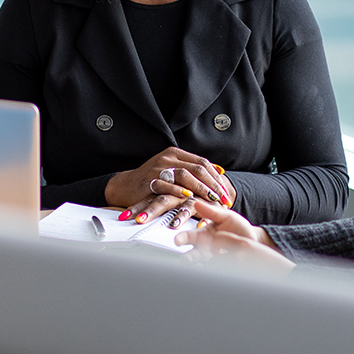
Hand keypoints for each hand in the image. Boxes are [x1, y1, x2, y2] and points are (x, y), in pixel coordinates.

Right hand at [106, 148, 235, 224]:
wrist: (127, 185)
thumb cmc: (153, 180)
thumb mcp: (174, 170)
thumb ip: (193, 170)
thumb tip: (219, 170)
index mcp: (176, 153)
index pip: (202, 162)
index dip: (216, 177)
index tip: (226, 191)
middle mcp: (168, 158)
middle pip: (197, 169)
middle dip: (213, 185)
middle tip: (223, 198)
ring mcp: (158, 168)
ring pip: (185, 175)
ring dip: (201, 188)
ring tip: (212, 199)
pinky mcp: (149, 180)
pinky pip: (166, 185)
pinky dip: (178, 191)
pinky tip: (188, 197)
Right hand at [175, 200, 293, 272]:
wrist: (253, 239)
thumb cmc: (236, 226)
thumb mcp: (225, 216)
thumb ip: (211, 212)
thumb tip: (196, 202)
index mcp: (203, 235)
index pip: (189, 237)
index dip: (182, 238)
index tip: (177, 240)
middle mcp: (205, 249)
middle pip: (193, 254)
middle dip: (188, 257)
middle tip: (185, 259)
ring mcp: (214, 259)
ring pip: (204, 264)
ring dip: (202, 265)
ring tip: (204, 263)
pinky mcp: (224, 267)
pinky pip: (218, 270)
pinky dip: (218, 268)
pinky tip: (221, 265)